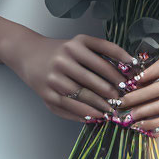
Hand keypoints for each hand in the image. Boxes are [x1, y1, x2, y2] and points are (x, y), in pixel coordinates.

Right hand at [3, 30, 136, 123]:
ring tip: (112, 110)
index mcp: (75, 45)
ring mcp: (54, 78)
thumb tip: (128, 66)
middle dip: (111, 92)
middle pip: (94, 80)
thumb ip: (103, 51)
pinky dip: (84, 113)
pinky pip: (70, 106)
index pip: (102, 61)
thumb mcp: (80, 43)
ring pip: (83, 96)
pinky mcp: (47, 94)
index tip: (130, 81)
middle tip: (123, 99)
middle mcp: (64, 60)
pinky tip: (95, 115)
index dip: (118, 73)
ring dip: (100, 105)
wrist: (28, 53)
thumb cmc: (60, 50)